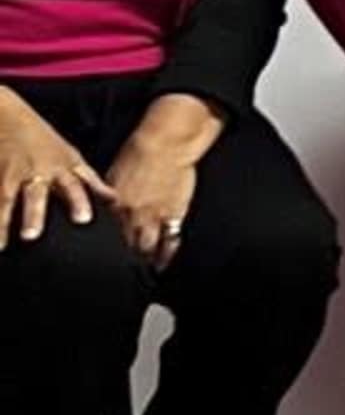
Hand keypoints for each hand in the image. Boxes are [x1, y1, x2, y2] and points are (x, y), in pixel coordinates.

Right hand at [0, 95, 104, 242]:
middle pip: (35, 195)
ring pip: (6, 198)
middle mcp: (36, 172)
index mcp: (60, 167)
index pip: (73, 186)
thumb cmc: (43, 140)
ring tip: (0, 244)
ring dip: (2, 221)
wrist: (5, 114)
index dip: (79, 201)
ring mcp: (12, 174)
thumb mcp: (70, 156)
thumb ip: (89, 181)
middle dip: (34, 214)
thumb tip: (113, 200)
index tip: (84, 219)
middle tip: (31, 235)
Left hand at [103, 127, 204, 268]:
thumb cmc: (140, 152)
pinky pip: (169, 241)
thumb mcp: (114, 174)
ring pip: (144, 247)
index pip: (104, 232)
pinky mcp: (174, 215)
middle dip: (122, 258)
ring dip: (142, 259)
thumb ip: (109, 196)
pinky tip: (163, 262)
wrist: (166, 144)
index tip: (101, 255)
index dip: (102, 245)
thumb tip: (103, 206)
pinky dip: (166, 254)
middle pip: (123, 244)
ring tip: (140, 269)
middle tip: (120, 269)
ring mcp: (153, 217)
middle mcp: (130, 214)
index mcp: (112, 204)